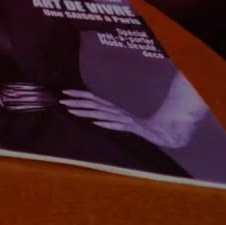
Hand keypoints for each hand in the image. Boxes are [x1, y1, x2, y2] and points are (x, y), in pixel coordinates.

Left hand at [60, 89, 195, 148]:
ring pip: (102, 114)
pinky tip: (96, 123)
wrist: (163, 132)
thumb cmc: (139, 126)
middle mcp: (117, 111)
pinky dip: (107, 123)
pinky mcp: (132, 128)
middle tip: (62, 100)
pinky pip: (118, 126)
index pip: (93, 98)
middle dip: (78, 102)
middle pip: (94, 105)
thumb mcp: (119, 120)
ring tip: (72, 111)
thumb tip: (89, 114)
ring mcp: (124, 119)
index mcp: (113, 108)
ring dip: (87, 112)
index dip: (79, 95)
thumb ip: (106, 116)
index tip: (64, 92)